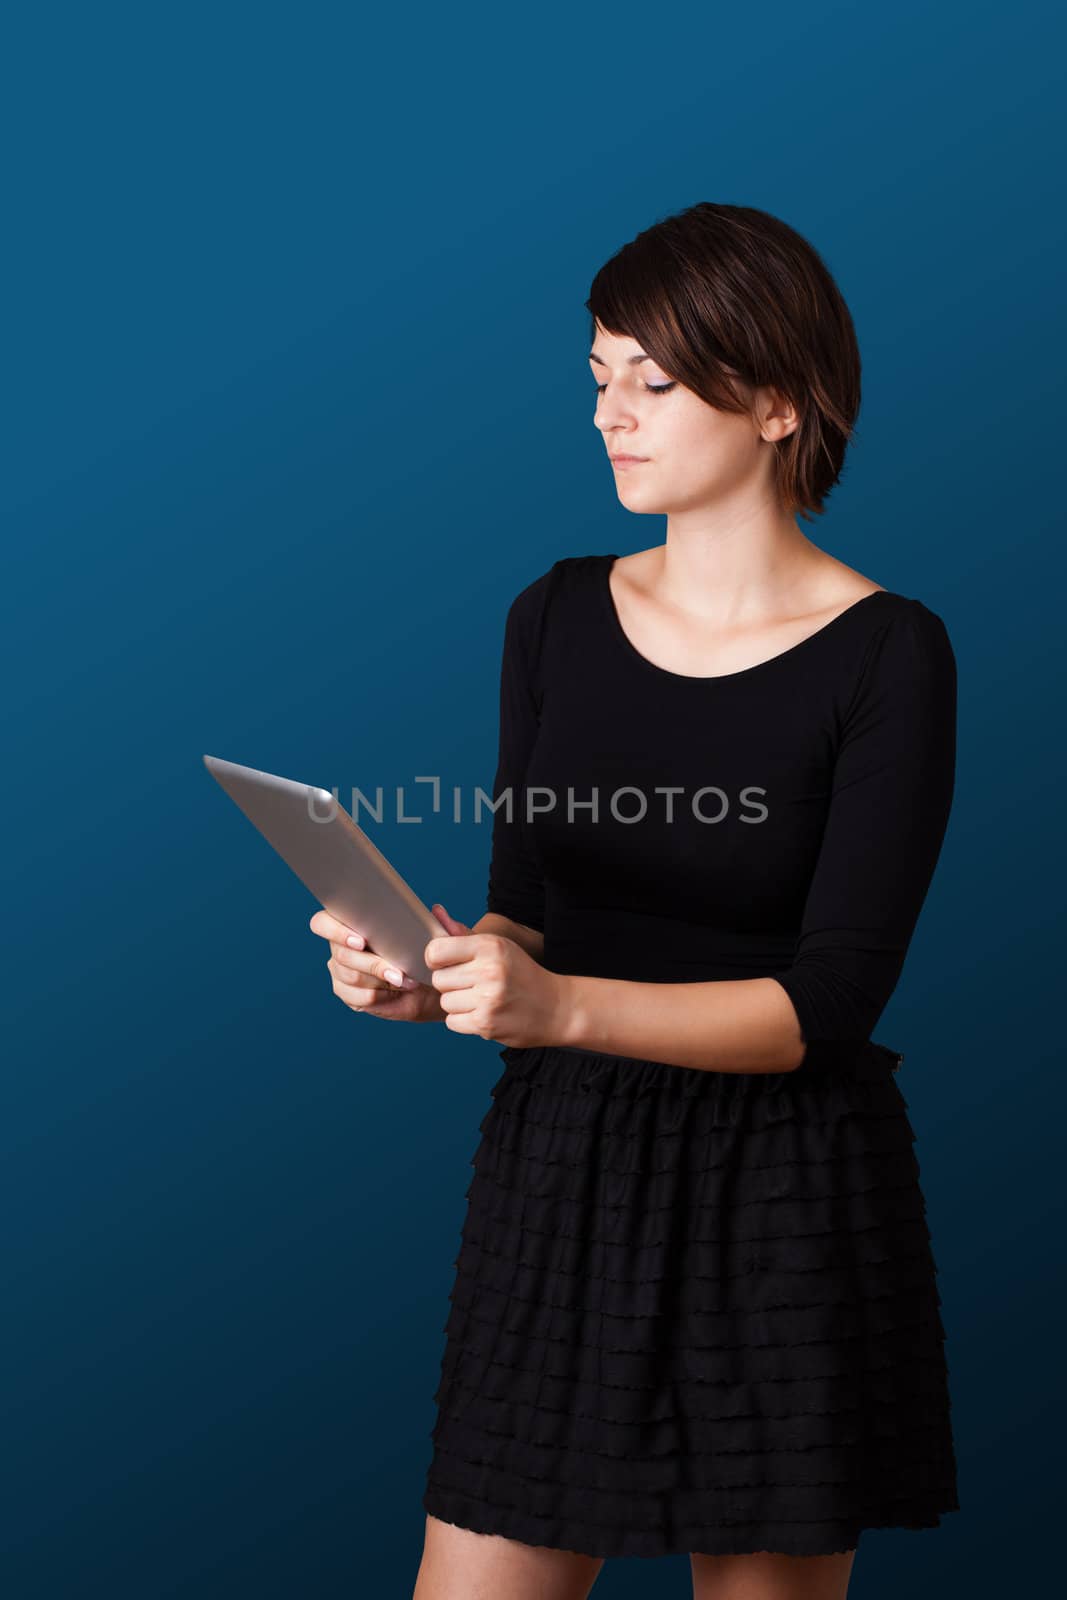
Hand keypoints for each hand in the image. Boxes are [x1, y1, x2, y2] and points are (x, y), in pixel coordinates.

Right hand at [308, 904, 463, 1023]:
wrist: (429, 985)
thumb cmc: (426, 953)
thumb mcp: (439, 939)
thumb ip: (441, 925)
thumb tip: (437, 910)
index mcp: (351, 922)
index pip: (323, 923)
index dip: (335, 930)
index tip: (361, 940)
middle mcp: (339, 946)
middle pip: (341, 954)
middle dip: (371, 963)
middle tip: (397, 971)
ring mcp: (341, 971)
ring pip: (350, 975)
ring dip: (379, 979)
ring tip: (404, 980)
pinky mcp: (348, 994)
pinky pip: (356, 997)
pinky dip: (377, 996)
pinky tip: (393, 992)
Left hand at [424, 908, 569, 1046]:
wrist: (557, 1008)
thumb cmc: (523, 975)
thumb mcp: (500, 947)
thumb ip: (465, 936)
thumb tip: (436, 912)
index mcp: (490, 946)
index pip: (436, 950)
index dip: (436, 959)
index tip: (447, 964)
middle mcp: (489, 970)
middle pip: (439, 979)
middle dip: (451, 984)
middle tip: (473, 985)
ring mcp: (488, 998)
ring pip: (445, 1002)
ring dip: (458, 1004)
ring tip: (481, 1000)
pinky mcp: (486, 1023)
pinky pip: (452, 1021)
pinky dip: (463, 1020)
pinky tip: (483, 1013)